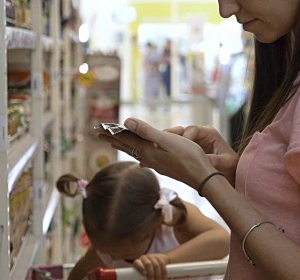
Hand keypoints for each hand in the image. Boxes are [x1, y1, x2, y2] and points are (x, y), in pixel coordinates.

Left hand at [97, 118, 215, 188]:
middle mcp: (149, 158)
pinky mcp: (164, 167)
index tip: (98, 128)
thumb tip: (126, 122)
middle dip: (113, 139)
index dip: (112, 131)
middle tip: (99, 134)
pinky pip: (144, 157)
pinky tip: (141, 158)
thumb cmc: (189, 157)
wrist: (202, 177)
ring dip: (123, 145)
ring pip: (135, 152)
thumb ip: (147, 131)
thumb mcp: (168, 140)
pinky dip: (137, 152)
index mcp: (148, 150)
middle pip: (127, 146)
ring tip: (115, 142)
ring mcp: (156, 164)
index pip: (126, 138)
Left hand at [132, 253, 169, 279]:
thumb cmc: (147, 271)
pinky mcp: (160, 257)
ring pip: (156, 265)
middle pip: (148, 264)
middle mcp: (144, 258)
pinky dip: (164, 273)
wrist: (158, 262)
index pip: (137, 263)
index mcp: (138, 262)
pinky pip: (162, 264)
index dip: (140, 267)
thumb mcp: (143, 273)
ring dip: (158, 275)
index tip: (144, 274)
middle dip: (151, 274)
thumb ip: (142, 277)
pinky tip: (164, 278)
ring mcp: (152, 256)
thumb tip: (141, 279)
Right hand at [165, 125, 238, 185]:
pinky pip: (175, 146)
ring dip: (166, 144)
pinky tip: (160, 158)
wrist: (230, 173)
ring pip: (175, 138)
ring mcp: (192, 141)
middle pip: (181, 131)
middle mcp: (200, 135)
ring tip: (158, 153)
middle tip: (163, 148)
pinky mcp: (187, 149)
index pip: (192, 130)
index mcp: (210, 133)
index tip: (181, 149)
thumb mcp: (226, 163)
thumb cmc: (230, 166)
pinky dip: (167, 150)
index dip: (185, 138)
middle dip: (171, 139)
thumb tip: (203, 161)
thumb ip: (214, 160)